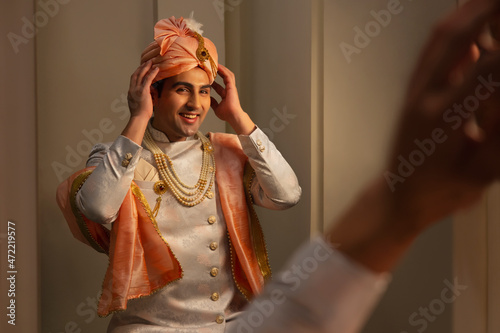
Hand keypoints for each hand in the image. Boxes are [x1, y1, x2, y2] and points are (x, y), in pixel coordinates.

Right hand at [121, 61, 158, 144]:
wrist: (139, 118)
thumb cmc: (140, 114)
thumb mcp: (138, 104)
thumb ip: (141, 98)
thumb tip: (146, 96)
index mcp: (130, 92)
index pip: (133, 79)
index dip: (137, 72)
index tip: (141, 68)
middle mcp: (132, 89)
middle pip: (136, 74)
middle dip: (141, 67)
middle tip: (146, 62)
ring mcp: (137, 89)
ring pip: (141, 74)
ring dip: (146, 67)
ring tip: (151, 62)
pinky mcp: (143, 91)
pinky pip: (148, 79)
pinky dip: (152, 73)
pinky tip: (156, 69)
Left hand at [210, 64, 243, 120]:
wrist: (233, 116)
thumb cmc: (227, 114)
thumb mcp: (216, 108)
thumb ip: (213, 102)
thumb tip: (209, 99)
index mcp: (226, 95)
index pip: (218, 86)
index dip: (213, 81)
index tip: (207, 78)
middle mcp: (229, 90)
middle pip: (224, 78)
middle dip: (218, 72)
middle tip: (211, 67)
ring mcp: (231, 87)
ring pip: (227, 74)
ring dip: (221, 69)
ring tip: (215, 64)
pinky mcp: (232, 86)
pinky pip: (228, 75)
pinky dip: (223, 70)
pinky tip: (218, 66)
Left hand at [385, 0, 499, 228]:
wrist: (401, 195)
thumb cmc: (439, 190)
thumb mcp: (482, 173)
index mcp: (442, 121)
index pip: (487, 72)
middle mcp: (424, 99)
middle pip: (455, 40)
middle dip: (487, 9)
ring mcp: (414, 92)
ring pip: (438, 39)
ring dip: (468, 10)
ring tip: (490, 0)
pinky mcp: (412, 91)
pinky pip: (432, 51)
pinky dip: (454, 28)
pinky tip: (472, 17)